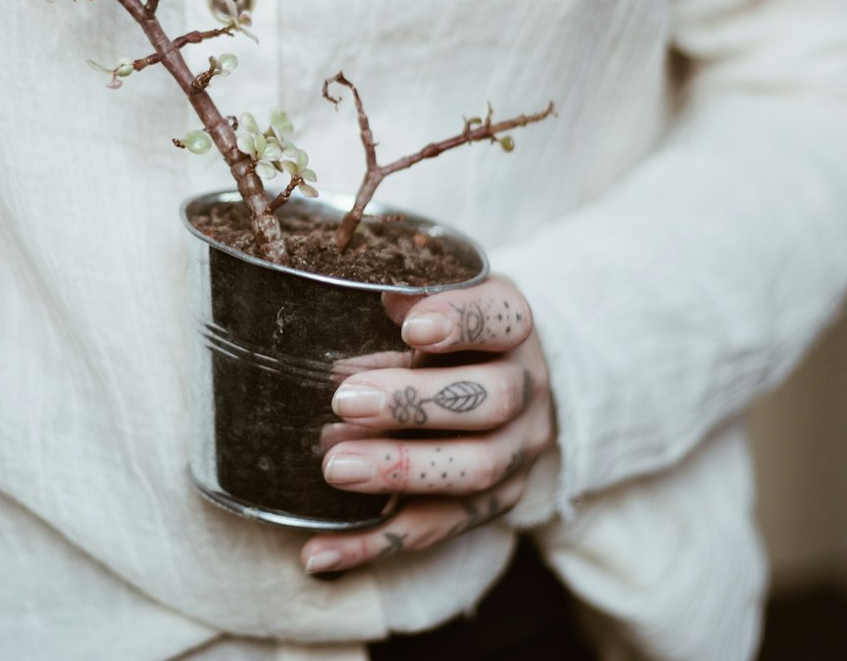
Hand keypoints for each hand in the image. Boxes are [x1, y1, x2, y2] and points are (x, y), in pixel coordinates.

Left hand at [298, 276, 555, 575]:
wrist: (511, 376)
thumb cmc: (452, 327)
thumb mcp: (440, 294)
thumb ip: (408, 295)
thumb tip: (374, 294)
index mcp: (515, 327)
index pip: (501, 320)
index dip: (461, 320)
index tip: (411, 325)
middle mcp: (527, 390)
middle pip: (492, 401)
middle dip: (416, 403)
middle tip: (345, 400)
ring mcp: (516, 453)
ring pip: (475, 471)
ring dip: (401, 471)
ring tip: (335, 468)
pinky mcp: (492, 504)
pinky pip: (437, 529)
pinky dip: (374, 544)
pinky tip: (319, 552)